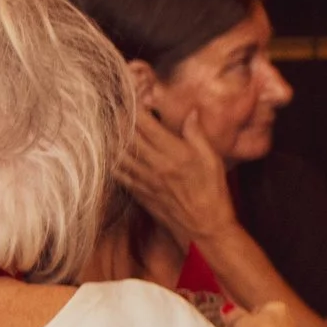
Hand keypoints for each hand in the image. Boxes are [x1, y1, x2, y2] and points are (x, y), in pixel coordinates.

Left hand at [119, 106, 236, 243]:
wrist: (204, 227)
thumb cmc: (213, 193)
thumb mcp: (213, 160)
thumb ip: (198, 135)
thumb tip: (192, 113)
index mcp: (175, 154)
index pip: (147, 125)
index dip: (137, 110)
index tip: (135, 99)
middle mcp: (156, 165)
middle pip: (129, 137)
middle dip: (121, 121)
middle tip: (119, 109)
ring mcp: (145, 179)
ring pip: (119, 153)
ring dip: (114, 139)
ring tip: (113, 128)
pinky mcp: (140, 192)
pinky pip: (119, 173)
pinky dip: (113, 160)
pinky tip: (114, 153)